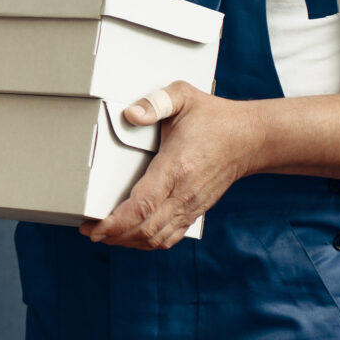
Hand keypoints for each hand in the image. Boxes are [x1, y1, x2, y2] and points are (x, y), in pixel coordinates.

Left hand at [82, 82, 256, 250]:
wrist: (251, 139)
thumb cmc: (215, 117)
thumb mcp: (184, 97)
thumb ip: (156, 102)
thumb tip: (130, 114)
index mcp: (176, 167)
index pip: (142, 205)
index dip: (115, 222)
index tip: (93, 227)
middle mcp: (184, 192)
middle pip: (145, 229)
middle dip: (113, 235)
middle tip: (88, 230)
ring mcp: (191, 205)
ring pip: (156, 238)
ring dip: (128, 242)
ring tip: (105, 235)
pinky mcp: (195, 211)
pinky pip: (169, 237)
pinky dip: (147, 243)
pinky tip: (131, 237)